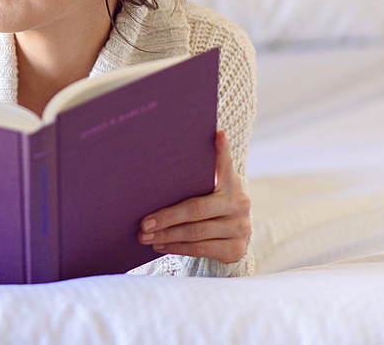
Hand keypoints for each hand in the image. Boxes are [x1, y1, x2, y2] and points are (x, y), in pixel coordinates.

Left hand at [137, 130, 250, 263]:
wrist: (233, 237)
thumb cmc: (211, 206)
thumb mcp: (209, 188)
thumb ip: (197, 176)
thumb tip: (167, 155)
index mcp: (232, 183)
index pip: (225, 165)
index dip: (222, 150)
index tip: (217, 134)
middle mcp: (240, 204)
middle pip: (197, 208)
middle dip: (166, 216)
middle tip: (143, 223)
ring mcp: (240, 228)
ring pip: (195, 232)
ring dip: (166, 234)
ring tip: (144, 235)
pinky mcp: (235, 249)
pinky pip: (200, 248)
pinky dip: (176, 247)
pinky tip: (159, 244)